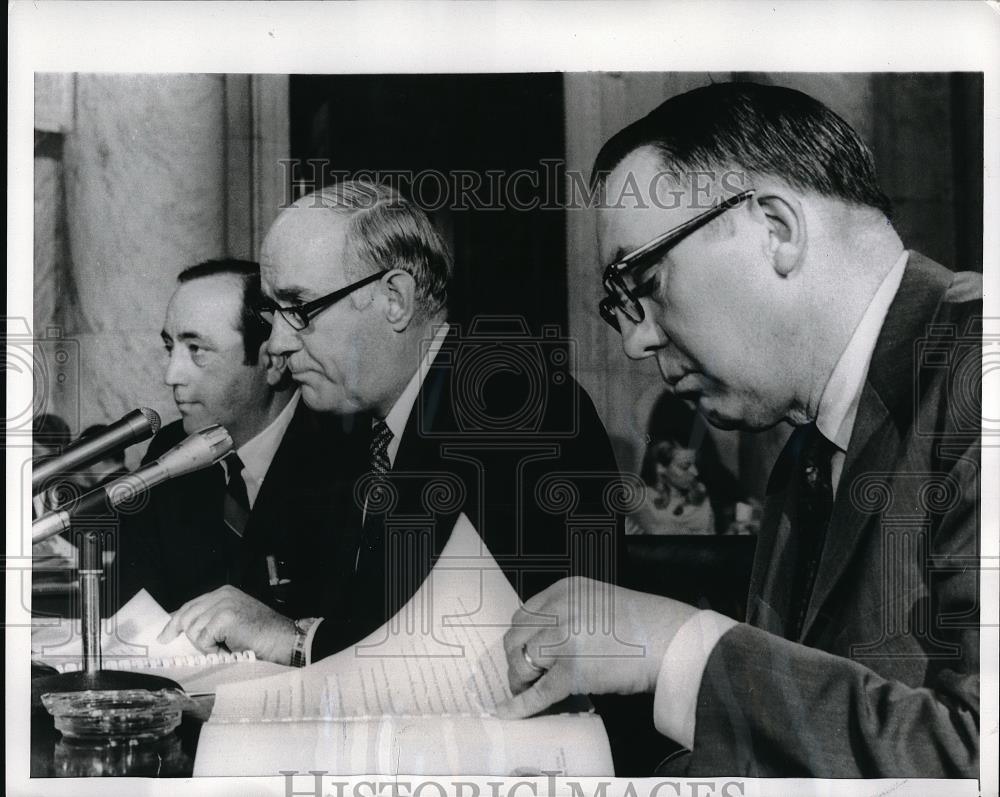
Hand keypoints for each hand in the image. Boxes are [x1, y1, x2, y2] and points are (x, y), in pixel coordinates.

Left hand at [157, 585, 296, 664]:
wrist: (284, 640)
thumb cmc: (262, 636)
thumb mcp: (234, 621)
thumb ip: (212, 619)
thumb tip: (185, 630)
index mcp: (224, 593)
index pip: (190, 606)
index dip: (175, 621)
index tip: (165, 635)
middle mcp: (222, 594)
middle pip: (186, 617)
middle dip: (188, 636)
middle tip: (198, 647)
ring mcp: (223, 604)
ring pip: (194, 632)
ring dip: (208, 646)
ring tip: (228, 646)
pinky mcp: (224, 618)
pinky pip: (204, 640)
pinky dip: (215, 650)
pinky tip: (230, 648)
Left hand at [494, 577, 697, 718]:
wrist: (670, 641)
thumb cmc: (643, 624)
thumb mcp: (597, 601)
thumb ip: (568, 613)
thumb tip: (544, 641)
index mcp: (564, 590)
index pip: (524, 615)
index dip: (521, 638)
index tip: (523, 652)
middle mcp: (559, 610)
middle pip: (516, 638)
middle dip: (517, 660)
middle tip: (524, 676)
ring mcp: (563, 640)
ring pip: (522, 663)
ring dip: (522, 680)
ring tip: (531, 689)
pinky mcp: (571, 671)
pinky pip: (538, 692)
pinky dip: (520, 705)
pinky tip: (508, 712)